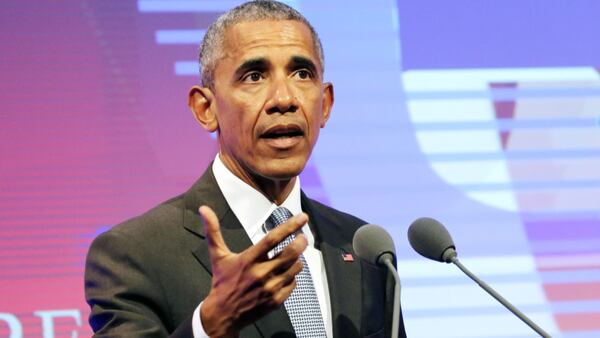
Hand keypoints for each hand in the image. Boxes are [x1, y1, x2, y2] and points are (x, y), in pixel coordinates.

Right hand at [198, 205, 307, 337]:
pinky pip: (293, 284)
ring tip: (292, 255)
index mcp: (248, 259)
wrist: (223, 314)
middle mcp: (260, 273)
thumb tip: (204, 209)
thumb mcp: (218, 255)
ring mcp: (270, 288)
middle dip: (301, 242)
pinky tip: (285, 273)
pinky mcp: (276, 300)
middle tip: (302, 237)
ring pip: (295, 268)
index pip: (273, 238)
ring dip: (297, 259)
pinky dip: (292, 276)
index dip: (290, 226)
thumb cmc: (222, 281)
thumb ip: (213, 231)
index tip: (302, 217)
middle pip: (290, 253)